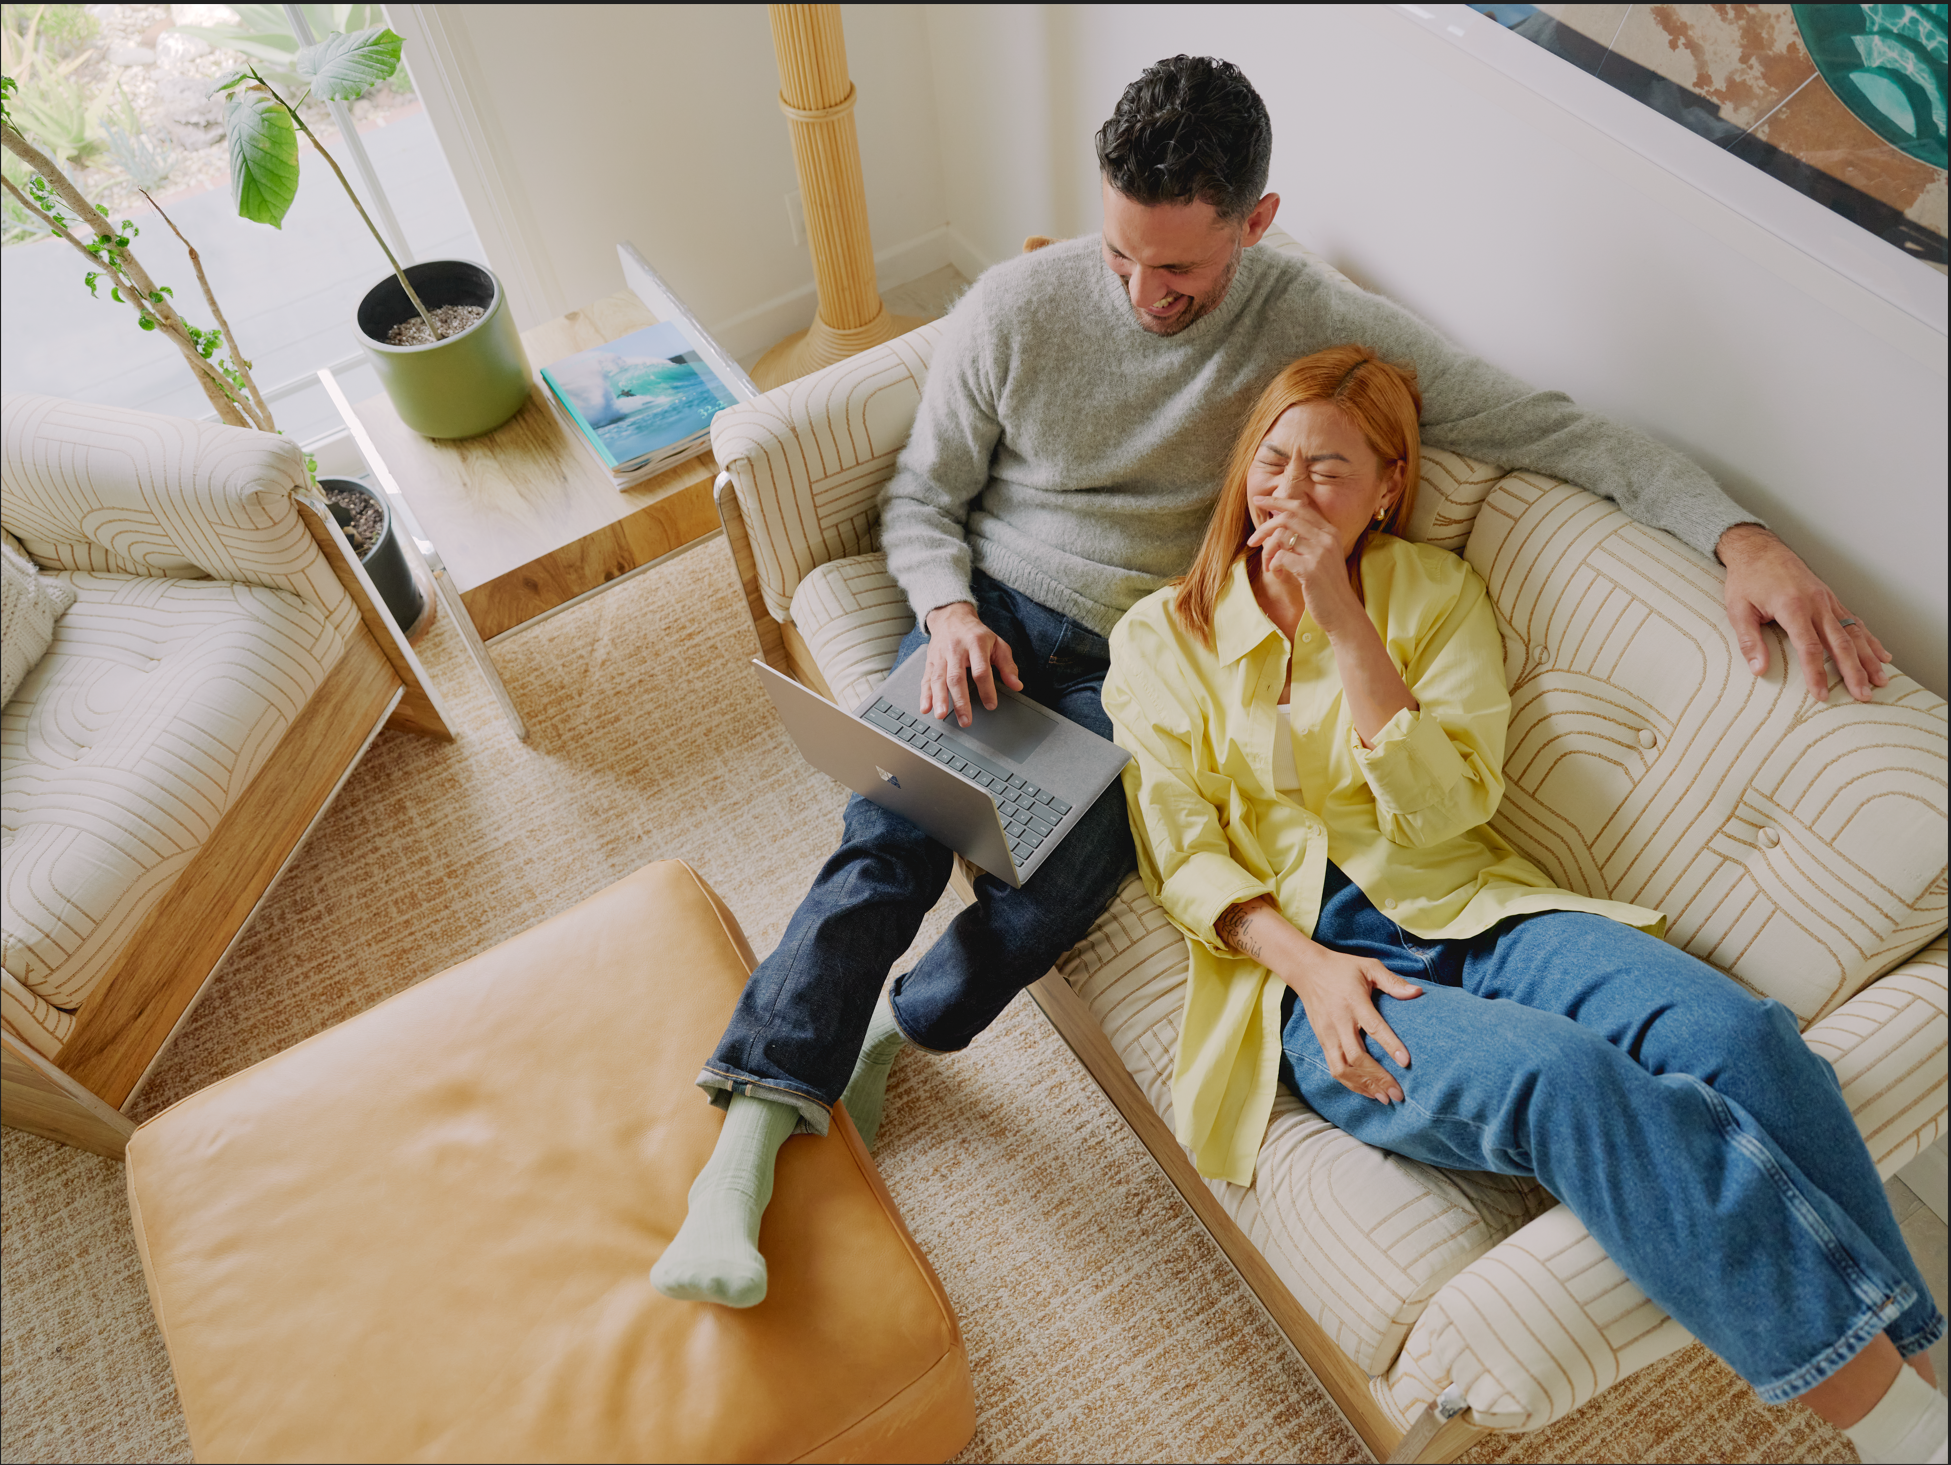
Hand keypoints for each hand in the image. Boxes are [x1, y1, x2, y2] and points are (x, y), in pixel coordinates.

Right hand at [920, 601, 1022, 726]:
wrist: (951, 617)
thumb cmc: (976, 634)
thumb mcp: (997, 644)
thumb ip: (1007, 666)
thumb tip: (1016, 685)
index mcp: (976, 644)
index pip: (981, 670)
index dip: (986, 689)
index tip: (991, 705)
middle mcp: (956, 650)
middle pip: (956, 677)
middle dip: (960, 701)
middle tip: (965, 719)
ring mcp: (941, 656)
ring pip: (939, 679)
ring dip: (939, 699)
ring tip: (942, 715)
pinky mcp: (930, 661)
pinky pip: (926, 679)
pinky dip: (925, 695)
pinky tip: (925, 708)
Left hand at [1246, 495, 1360, 628]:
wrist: (1342, 612)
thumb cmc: (1326, 586)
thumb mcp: (1321, 557)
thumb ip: (1306, 540)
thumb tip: (1278, 526)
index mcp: (1329, 531)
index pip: (1300, 507)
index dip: (1277, 501)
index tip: (1259, 500)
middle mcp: (1327, 538)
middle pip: (1286, 518)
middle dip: (1264, 528)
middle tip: (1253, 542)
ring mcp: (1320, 552)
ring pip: (1281, 537)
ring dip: (1268, 552)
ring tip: (1270, 566)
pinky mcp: (1311, 569)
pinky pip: (1281, 557)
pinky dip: (1273, 565)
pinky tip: (1279, 575)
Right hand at [1282, 943, 1421, 1104]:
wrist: (1306, 969)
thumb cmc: (1342, 968)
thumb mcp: (1369, 967)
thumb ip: (1393, 982)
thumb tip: (1418, 993)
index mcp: (1354, 1002)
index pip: (1373, 1027)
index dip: (1390, 1045)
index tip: (1406, 1062)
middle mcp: (1339, 1021)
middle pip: (1357, 1056)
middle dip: (1378, 1077)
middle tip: (1398, 1094)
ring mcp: (1328, 1033)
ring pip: (1342, 1067)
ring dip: (1363, 1085)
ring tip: (1383, 1098)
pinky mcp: (1321, 1040)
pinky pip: (1334, 1067)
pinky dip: (1350, 1083)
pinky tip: (1366, 1091)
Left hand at [1719, 523, 1889, 703]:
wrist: (1758, 549)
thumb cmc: (1746, 579)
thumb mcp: (1738, 609)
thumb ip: (1749, 640)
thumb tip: (1758, 669)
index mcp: (1792, 607)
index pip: (1809, 648)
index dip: (1816, 674)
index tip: (1821, 695)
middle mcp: (1816, 603)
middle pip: (1841, 643)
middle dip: (1854, 671)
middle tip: (1863, 695)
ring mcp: (1827, 600)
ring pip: (1854, 632)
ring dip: (1869, 658)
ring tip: (1881, 680)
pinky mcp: (1831, 598)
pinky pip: (1855, 620)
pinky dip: (1870, 639)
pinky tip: (1881, 654)